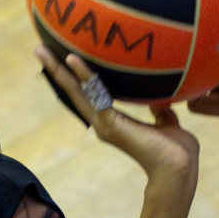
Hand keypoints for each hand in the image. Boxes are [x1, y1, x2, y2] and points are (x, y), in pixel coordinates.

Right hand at [35, 47, 198, 185]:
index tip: (66, 58)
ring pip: (74, 91)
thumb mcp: (167, 123)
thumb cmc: (176, 151)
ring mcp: (103, 123)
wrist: (178, 168)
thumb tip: (160, 103)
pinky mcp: (109, 123)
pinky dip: (82, 75)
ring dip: (58, 69)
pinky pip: (92, 93)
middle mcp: (103, 122)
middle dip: (56, 70)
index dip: (76, 77)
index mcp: (113, 122)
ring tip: (42, 50)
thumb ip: (160, 113)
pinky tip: (72, 59)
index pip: (89, 94)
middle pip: (73, 91)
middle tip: (40, 50)